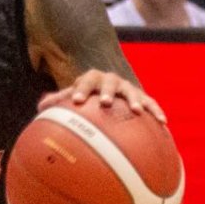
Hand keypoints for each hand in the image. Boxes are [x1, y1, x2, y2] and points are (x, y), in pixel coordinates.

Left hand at [40, 69, 166, 123]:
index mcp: (92, 79)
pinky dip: (157, 112)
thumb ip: (57, 102)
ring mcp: (128, 88)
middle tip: (104, 102)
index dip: (81, 89)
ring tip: (137, 111)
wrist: (108, 89)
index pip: (85, 81)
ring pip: (132, 92)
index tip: (76, 101)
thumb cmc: (86, 97)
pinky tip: (163, 124)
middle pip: (109, 82)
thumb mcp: (72, 98)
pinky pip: (151, 104)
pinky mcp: (142, 98)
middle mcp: (111, 81)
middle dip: (107, 91)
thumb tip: (40, 108)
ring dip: (135, 100)